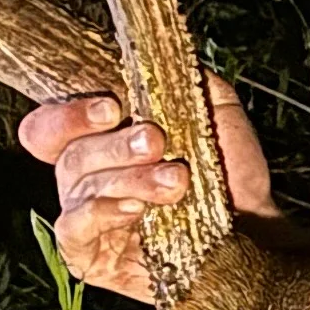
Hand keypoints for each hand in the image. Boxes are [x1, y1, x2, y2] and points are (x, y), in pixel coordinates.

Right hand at [18, 77, 277, 301]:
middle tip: (156, 142)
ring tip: (175, 182)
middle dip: (114, 145)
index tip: (113, 107)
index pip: (52, 122)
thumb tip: (164, 53)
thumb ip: (188, 80)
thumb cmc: (232, 177)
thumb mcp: (216, 114)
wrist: (257, 232)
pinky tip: (135, 209)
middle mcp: (86, 177)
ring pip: (76, 187)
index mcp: (101, 140)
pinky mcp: (90, 256)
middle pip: (67, 153)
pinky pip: (73, 229)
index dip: (69, 112)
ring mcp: (86, 218)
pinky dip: (101, 213)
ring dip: (127, 178)